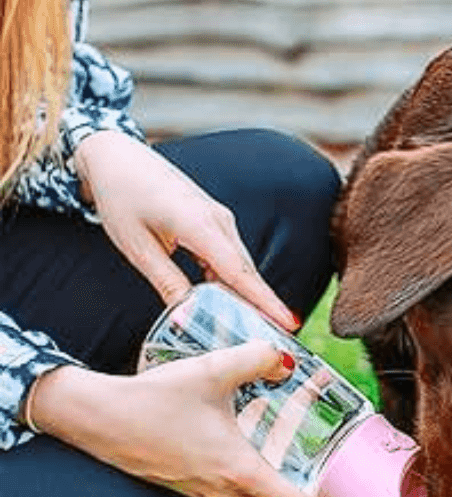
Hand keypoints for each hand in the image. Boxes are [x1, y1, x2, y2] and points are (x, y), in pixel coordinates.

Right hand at [26, 342, 360, 496]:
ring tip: (320, 474)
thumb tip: (287, 360)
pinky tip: (269, 453)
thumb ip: (258, 359)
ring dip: (293, 493)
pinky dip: (265, 481)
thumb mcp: (212, 370)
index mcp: (240, 474)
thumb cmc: (153, 400)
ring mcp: (208, 494)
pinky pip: (240, 490)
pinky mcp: (194, 486)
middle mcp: (227, 493)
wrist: (95, 420)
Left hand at [73, 131, 298, 330]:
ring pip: (239, 266)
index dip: (265, 301)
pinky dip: (233, 281)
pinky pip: (230, 257)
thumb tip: (186, 315)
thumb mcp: (137, 246)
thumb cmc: (122, 196)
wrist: (117, 156)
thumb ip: (167, 281)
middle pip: (246, 272)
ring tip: (256, 327)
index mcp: (198, 225)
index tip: (288, 322)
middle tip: (277, 340)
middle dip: (264, 307)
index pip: (239, 272)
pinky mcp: (214, 221)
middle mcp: (218, 221)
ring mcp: (219, 219)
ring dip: (248, 296)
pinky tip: (230, 302)